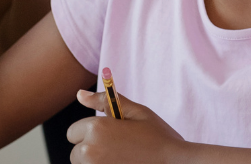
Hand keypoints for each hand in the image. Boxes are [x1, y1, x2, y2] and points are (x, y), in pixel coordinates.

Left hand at [67, 88, 188, 163]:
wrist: (177, 163)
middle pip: (75, 152)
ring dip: (97, 162)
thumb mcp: (136, 112)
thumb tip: (80, 94)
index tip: (109, 136)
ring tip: (122, 158)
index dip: (90, 133)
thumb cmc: (159, 138)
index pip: (73, 132)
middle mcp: (90, 151)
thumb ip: (104, 101)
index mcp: (96, 129)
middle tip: (119, 148)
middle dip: (91, 149)